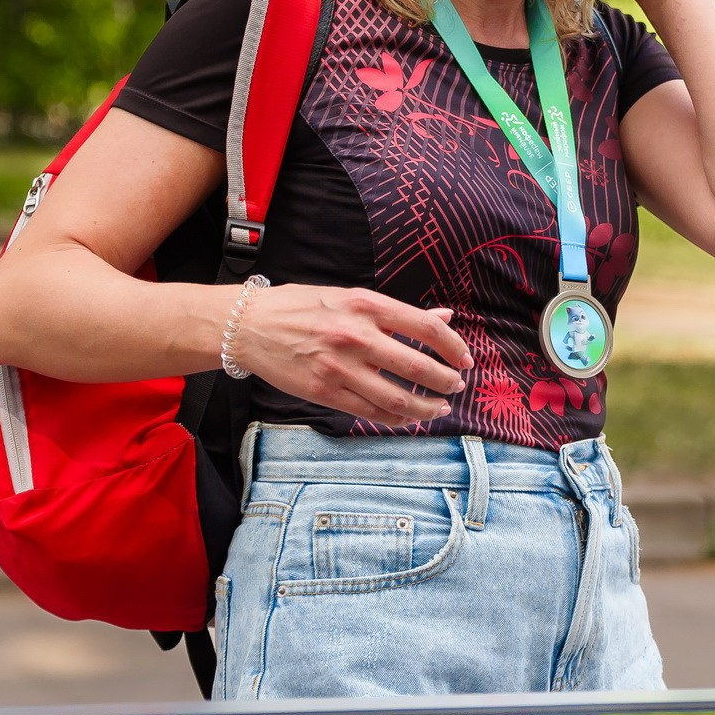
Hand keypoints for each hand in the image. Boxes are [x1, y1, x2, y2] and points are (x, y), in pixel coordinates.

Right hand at [232, 284, 471, 426]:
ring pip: (397, 397)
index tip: (466, 359)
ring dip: (427, 407)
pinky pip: (370, 412)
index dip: (454, 346)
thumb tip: (444, 317)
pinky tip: (408, 416)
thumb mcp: (350, 297)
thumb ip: (398, 313)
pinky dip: (395, 417)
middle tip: (456, 386)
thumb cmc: (302, 307)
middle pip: (418, 367)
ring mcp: (340, 367)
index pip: (427, 328)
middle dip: (446, 381)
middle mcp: (356, 336)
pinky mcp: (324, 392)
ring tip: (441, 407)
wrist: (248, 325)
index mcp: (367, 305)